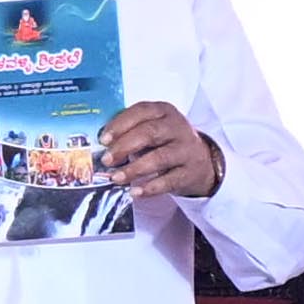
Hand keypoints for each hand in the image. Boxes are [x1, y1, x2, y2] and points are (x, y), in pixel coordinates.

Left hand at [102, 102, 220, 198]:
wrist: (200, 162)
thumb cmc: (166, 143)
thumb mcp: (152, 128)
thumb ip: (130, 131)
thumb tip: (102, 145)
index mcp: (164, 111)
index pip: (141, 111)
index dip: (120, 125)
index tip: (104, 139)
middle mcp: (178, 127)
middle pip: (150, 133)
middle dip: (124, 147)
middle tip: (107, 160)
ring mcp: (187, 150)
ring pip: (160, 158)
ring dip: (134, 169)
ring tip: (116, 178)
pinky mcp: (191, 172)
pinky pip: (169, 180)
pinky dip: (150, 187)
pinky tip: (135, 192)